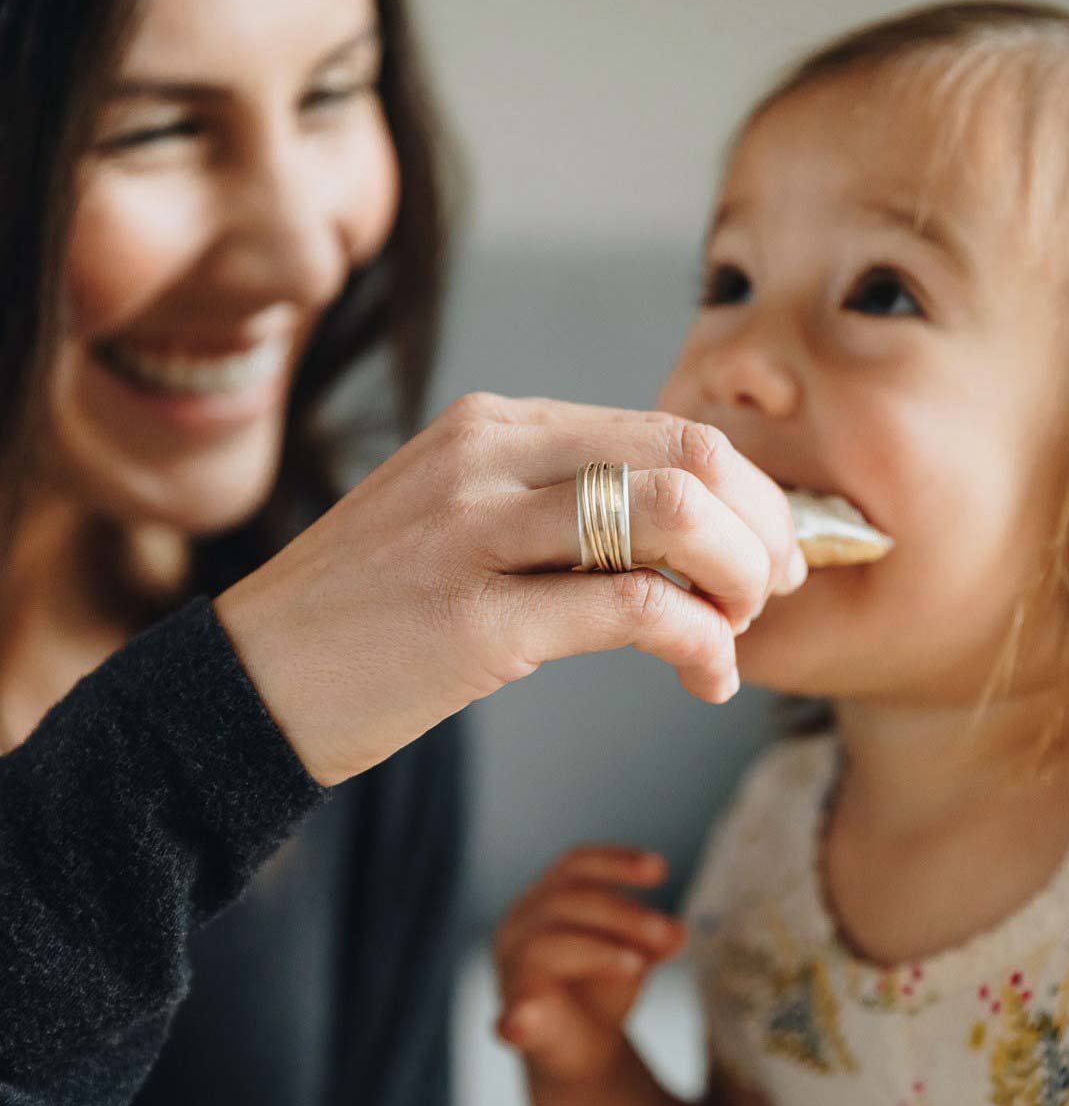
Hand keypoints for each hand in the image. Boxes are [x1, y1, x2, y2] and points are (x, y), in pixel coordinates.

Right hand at [215, 393, 804, 783]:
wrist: (253, 679)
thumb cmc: (372, 608)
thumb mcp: (464, 521)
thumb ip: (563, 511)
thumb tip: (690, 541)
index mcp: (494, 425)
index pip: (666, 428)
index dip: (748, 488)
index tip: (774, 544)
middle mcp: (488, 456)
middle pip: (688, 456)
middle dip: (764, 525)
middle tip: (778, 586)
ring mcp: (474, 530)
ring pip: (672, 516)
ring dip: (741, 580)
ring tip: (737, 631)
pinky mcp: (471, 618)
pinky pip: (631, 607)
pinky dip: (699, 642)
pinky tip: (705, 677)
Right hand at [494, 845, 684, 1089]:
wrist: (582, 1055)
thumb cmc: (601, 990)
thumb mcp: (635, 954)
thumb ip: (654, 940)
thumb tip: (677, 933)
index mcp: (545, 899)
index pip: (576, 865)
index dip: (617, 862)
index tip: (661, 869)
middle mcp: (520, 925)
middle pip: (566, 900)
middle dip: (621, 913)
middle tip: (665, 932)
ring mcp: (511, 970)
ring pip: (546, 943)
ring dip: (599, 951)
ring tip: (639, 966)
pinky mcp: (513, 1018)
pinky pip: (512, 1012)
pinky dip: (519, 1016)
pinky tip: (523, 1023)